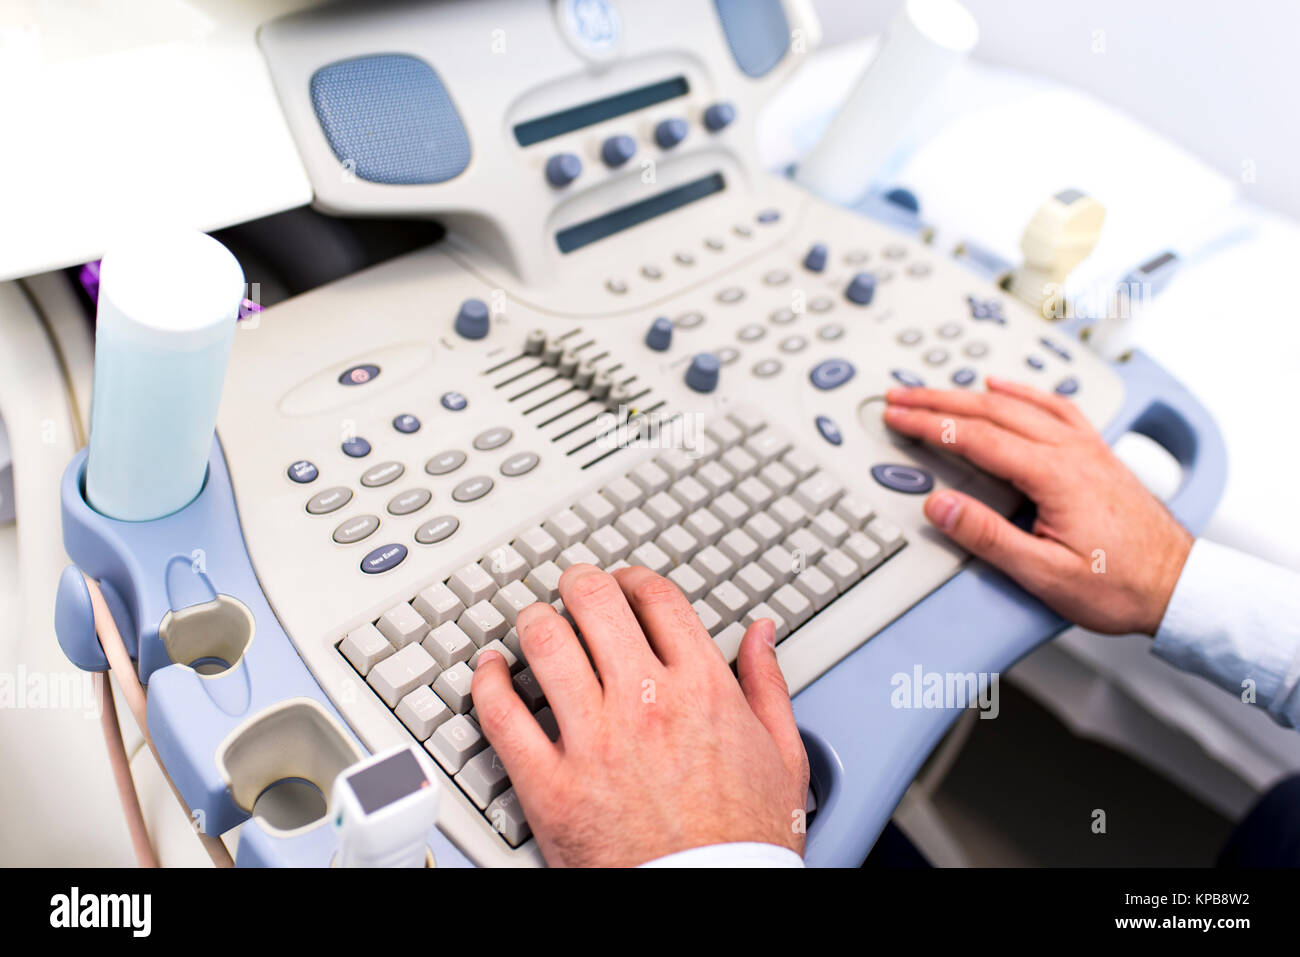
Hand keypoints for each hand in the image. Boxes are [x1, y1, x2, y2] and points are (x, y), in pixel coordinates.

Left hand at [470, 563, 809, 866]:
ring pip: (545, 644)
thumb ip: (767, 684)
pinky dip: (487, 681)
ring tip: (534, 624)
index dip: (634, 579)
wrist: (709, 900)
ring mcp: (594, 742)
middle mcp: (645, 703)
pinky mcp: (550, 785)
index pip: (656, 598)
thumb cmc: (746, 841)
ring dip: (534, 622)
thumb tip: (760, 633)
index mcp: (702, 689)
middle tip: (572, 589)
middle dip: (579, 584)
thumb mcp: (783, 756)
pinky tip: (489, 670)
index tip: (625, 584)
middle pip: (594, 603)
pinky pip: (502, 714)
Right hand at [883, 377, 1192, 635]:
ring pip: (1019, 404)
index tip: (898, 418)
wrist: (1178, 585)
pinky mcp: (1096, 453)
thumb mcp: (1044, 574)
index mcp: (1054, 475)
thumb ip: (987, 536)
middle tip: (900, 397)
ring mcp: (1086, 448)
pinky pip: (1053, 407)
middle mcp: (1070, 451)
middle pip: (991, 411)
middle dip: (938, 400)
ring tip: (936, 391)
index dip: (930, 425)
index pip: (976, 437)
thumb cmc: (1119, 586)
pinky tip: (1005, 388)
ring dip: (971, 393)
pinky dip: (1021, 392)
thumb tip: (940, 506)